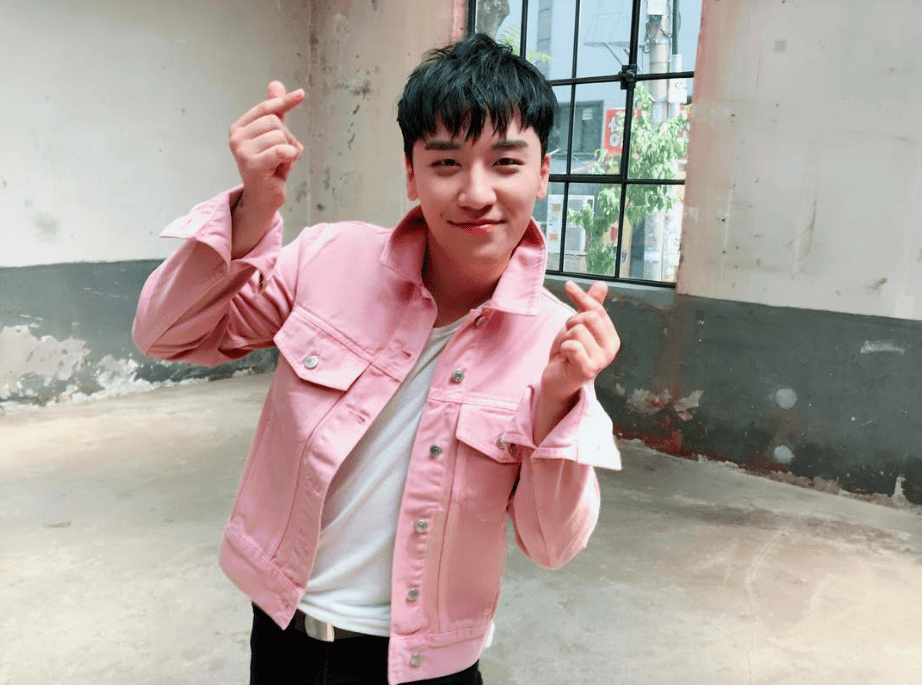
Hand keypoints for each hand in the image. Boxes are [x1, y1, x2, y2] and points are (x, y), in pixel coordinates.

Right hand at [228, 82, 304, 256]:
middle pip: (275, 122)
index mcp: (239, 128)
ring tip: (281, 163)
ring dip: (288, 150)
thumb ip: (275, 112)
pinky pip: (280, 150)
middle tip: (284, 154)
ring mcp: (242, 151)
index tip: (301, 94)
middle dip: (287, 137)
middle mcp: (236, 137)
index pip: (266, 109)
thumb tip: (276, 83)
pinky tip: (284, 165)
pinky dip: (289, 156)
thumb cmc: (270, 167)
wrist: (264, 198)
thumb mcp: (274, 136)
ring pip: (279, 136)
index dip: (284, 102)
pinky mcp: (251, 164)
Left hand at [541, 281, 619, 403]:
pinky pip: (573, 346)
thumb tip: (601, 284)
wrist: (558, 379)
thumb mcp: (579, 326)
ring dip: (565, 338)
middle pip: (588, 317)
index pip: (597, 309)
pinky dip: (564, 348)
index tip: (567, 286)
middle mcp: (611, 349)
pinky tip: (566, 357)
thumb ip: (590, 306)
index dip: (580, 297)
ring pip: (577, 330)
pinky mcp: (588, 370)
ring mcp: (602, 361)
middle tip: (568, 339)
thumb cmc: (569, 353)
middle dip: (571, 324)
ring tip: (567, 351)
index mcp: (612, 337)